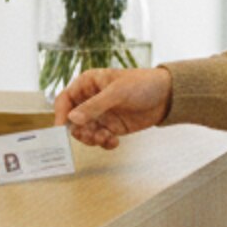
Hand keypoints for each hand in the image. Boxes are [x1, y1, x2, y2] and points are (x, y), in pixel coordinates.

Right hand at [55, 66, 172, 149]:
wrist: (168, 96)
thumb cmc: (142, 84)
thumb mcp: (117, 92)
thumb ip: (94, 106)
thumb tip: (72, 119)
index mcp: (88, 84)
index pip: (65, 99)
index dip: (59, 114)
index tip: (61, 129)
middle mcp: (91, 100)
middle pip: (72, 120)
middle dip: (80, 131)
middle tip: (92, 135)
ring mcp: (101, 115)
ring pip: (85, 132)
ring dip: (92, 138)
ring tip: (106, 138)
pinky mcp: (112, 127)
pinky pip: (100, 139)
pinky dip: (104, 143)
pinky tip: (115, 141)